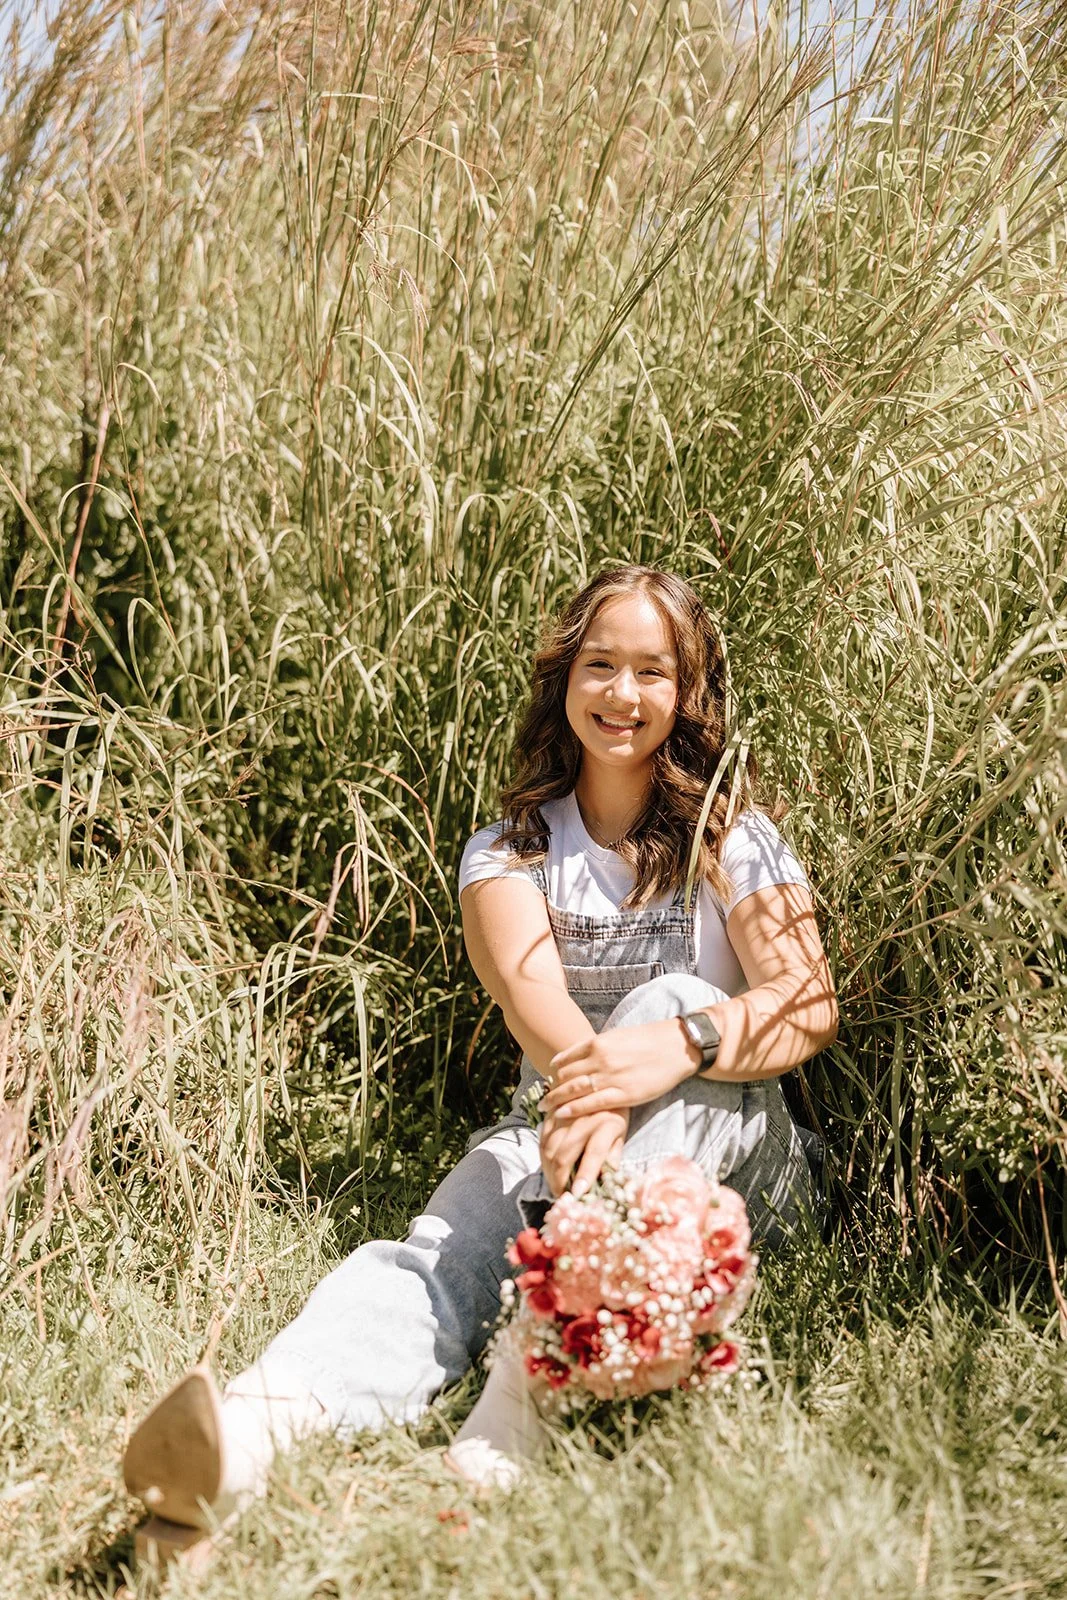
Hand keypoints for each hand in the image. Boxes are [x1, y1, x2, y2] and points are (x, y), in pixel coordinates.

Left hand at [540, 1019, 698, 1121]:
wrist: (676, 1046)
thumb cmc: (648, 1040)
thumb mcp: (617, 1036)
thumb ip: (597, 1047)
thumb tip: (578, 1055)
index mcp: (598, 1043)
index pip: (565, 1059)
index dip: (554, 1072)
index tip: (548, 1081)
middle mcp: (600, 1059)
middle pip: (566, 1076)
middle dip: (551, 1089)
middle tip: (540, 1099)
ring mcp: (611, 1077)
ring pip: (574, 1090)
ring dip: (556, 1100)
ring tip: (544, 1108)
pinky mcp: (623, 1094)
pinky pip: (591, 1104)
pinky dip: (573, 1110)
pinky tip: (560, 1115)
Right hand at [540, 1105, 628, 1197]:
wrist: (598, 1082)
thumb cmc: (614, 1113)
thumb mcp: (621, 1134)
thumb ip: (612, 1156)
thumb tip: (606, 1182)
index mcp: (606, 1124)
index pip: (594, 1153)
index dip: (585, 1175)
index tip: (577, 1195)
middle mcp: (583, 1119)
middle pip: (565, 1155)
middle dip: (561, 1181)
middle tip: (563, 1197)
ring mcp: (564, 1115)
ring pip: (549, 1149)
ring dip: (550, 1172)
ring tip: (556, 1186)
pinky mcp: (551, 1113)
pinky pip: (542, 1139)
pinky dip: (543, 1158)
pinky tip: (549, 1169)